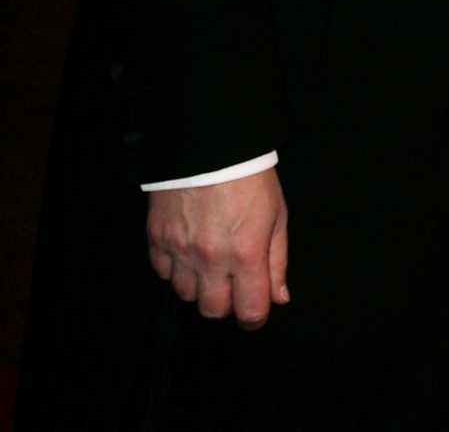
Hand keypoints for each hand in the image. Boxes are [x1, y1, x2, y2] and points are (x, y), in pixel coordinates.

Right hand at [147, 167, 288, 329]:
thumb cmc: (249, 175)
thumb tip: (279, 297)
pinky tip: (187, 249)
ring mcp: (181, 250)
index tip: (255, 311)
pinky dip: (175, 269)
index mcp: (247, 253)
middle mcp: (212, 258)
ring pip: (185, 295)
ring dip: (199, 286)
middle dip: (226, 303)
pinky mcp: (158, 238)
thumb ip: (278, 260)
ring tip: (209, 262)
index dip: (254, 317)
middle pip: (214, 311)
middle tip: (232, 282)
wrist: (210, 142)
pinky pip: (163, 273)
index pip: (250, 311)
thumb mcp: (277, 214)